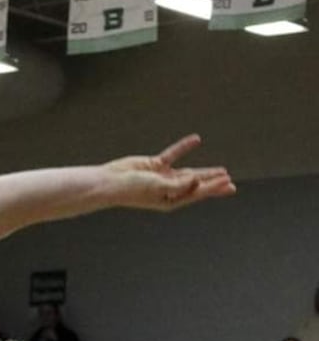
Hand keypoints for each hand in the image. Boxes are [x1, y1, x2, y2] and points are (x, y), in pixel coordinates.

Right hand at [104, 135, 234, 211]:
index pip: (196, 192)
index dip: (213, 186)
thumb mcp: (158, 187)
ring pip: (188, 172)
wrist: (111, 182)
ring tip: (220, 170)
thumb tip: (196, 178)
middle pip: (196, 185)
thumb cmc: (132, 189)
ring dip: (204, 171)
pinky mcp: (155, 165)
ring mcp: (162, 178)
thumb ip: (178, 184)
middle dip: (213, 183)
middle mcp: (168, 191)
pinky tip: (196, 140)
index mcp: (170, 201)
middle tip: (230, 182)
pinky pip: (173, 155)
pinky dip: (184, 147)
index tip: (228, 181)